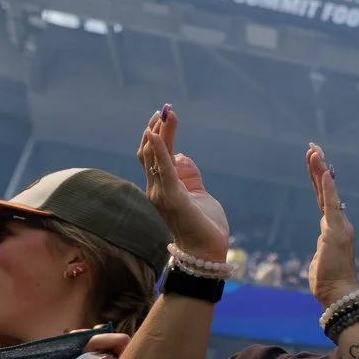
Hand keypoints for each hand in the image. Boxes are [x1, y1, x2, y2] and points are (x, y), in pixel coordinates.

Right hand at [136, 105, 228, 260]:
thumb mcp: (198, 192)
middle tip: (163, 110)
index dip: (156, 136)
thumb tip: (181, 155)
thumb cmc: (204, 223)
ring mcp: (161, 193)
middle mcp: (155, 188)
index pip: (153, 156)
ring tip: (164, 116)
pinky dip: (158, 151)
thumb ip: (189, 174)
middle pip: (149, 153)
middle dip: (155, 130)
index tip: (162, 116)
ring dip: (158, 134)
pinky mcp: (173, 197)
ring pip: (153, 157)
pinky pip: (163, 170)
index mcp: (161, 187)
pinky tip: (156, 135)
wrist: (208, 249)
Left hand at [305, 142, 358, 307]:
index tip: (317, 165)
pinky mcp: (334, 230)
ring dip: (320, 172)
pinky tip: (324, 171)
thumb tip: (321, 252)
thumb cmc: (329, 282)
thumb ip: (322, 252)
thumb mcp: (321, 261)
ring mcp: (337, 226)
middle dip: (318, 169)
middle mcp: (337, 224)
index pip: (324, 201)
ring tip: (314, 152)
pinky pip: (330, 203)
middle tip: (313, 149)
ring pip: (327, 193)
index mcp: (332, 230)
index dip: (320, 183)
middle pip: (325, 192)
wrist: (339, 294)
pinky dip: (327, 187)